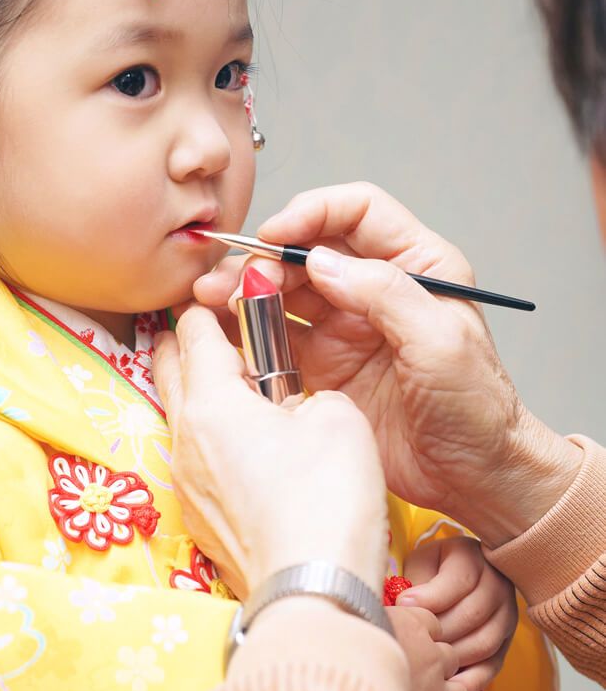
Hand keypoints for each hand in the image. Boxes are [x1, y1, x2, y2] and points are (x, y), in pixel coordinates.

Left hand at [152, 305, 388, 600]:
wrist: (314, 590)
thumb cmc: (326, 496)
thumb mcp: (336, 415)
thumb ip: (308, 390)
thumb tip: (294, 404)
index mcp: (209, 400)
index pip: (192, 330)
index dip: (212, 306)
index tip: (229, 298)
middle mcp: (184, 437)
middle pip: (167, 366)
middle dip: (189, 342)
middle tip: (219, 332)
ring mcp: (185, 482)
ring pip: (179, 415)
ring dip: (201, 392)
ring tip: (242, 389)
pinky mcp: (198, 517)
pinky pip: (194, 457)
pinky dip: (212, 437)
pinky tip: (250, 447)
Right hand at [195, 183, 581, 545]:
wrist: (473, 479)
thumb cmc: (476, 407)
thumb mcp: (441, 343)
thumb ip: (384, 293)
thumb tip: (319, 262)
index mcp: (417, 263)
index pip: (358, 211)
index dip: (313, 213)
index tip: (275, 234)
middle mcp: (377, 286)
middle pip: (310, 248)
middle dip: (267, 256)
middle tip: (236, 278)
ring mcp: (347, 324)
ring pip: (286, 288)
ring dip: (248, 288)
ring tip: (214, 298)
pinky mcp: (324, 362)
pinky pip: (276, 335)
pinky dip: (247, 328)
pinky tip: (222, 328)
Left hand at [398, 537, 516, 690]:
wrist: (459, 574)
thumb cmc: (433, 569)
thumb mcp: (423, 562)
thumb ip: (417, 580)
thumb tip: (404, 608)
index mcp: (473, 556)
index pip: (459, 580)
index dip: (431, 596)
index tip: (404, 605)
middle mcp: (497, 582)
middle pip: (473, 613)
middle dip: (440, 629)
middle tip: (415, 637)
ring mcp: (507, 612)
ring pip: (485, 641)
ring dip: (454, 654)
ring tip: (427, 655)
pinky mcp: (507, 640)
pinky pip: (493, 664)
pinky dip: (471, 676)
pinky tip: (448, 681)